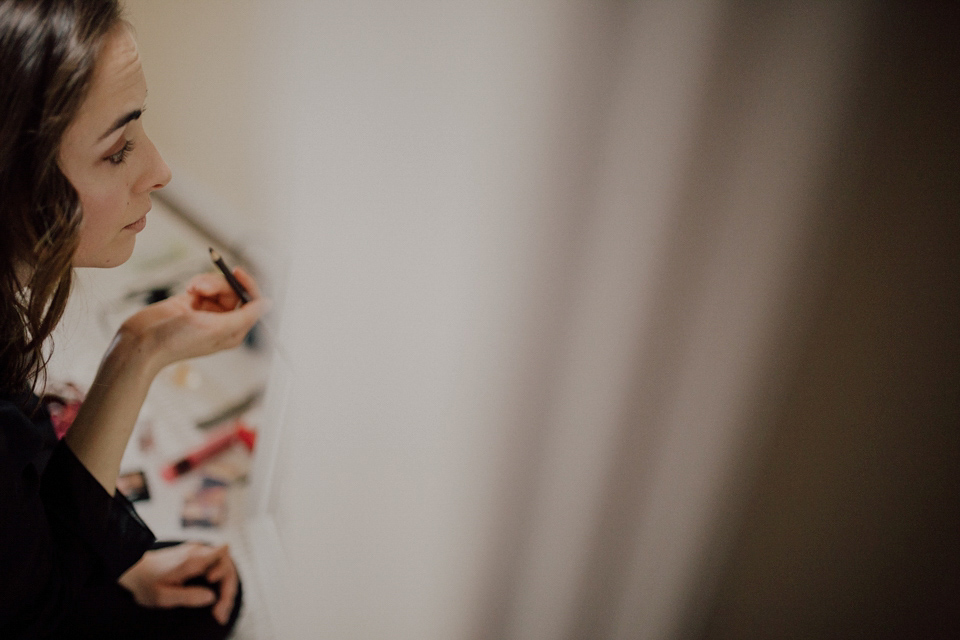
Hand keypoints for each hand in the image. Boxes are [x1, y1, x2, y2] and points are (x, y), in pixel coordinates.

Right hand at [118, 267, 266, 373]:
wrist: (142, 341)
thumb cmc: (178, 340)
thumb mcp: (217, 328)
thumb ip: (245, 315)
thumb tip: (268, 303)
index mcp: (234, 331)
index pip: (252, 303)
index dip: (247, 286)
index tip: (237, 272)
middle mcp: (223, 321)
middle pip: (234, 291)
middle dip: (219, 284)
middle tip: (201, 288)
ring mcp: (207, 312)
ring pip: (218, 285)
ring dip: (206, 283)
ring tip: (191, 289)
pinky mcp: (192, 302)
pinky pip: (204, 284)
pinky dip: (198, 283)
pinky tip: (188, 289)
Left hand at [118, 542, 238, 624]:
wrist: (133, 570)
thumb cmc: (145, 583)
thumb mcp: (162, 596)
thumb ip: (188, 596)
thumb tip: (212, 597)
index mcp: (190, 559)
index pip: (220, 556)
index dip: (223, 572)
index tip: (211, 584)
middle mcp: (198, 552)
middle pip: (226, 566)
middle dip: (227, 590)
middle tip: (219, 615)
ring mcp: (200, 553)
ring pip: (225, 569)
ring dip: (226, 590)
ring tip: (219, 614)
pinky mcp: (199, 558)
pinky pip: (218, 569)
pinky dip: (221, 586)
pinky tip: (216, 604)